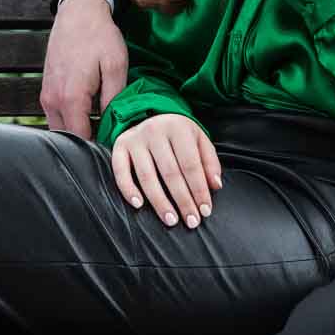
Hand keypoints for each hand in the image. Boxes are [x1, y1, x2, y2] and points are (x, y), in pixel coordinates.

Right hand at [40, 0, 127, 136]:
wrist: (78, 12)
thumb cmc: (99, 37)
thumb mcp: (116, 66)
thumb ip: (113, 100)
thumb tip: (113, 127)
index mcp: (71, 98)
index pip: (82, 140)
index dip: (100, 147)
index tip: (116, 145)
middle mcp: (53, 100)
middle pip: (69, 138)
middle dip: (89, 142)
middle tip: (111, 136)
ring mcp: (46, 95)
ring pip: (61, 128)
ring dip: (79, 130)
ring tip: (101, 124)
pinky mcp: (46, 90)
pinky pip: (56, 115)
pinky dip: (71, 120)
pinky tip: (90, 111)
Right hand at [111, 113, 222, 228]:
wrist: (149, 113)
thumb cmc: (178, 133)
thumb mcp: (199, 139)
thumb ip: (209, 162)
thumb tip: (215, 186)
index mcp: (178, 127)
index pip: (191, 164)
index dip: (199, 190)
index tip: (204, 211)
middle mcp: (155, 131)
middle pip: (170, 173)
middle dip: (182, 200)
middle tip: (191, 221)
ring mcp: (135, 139)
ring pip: (147, 176)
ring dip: (159, 202)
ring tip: (171, 219)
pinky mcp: (119, 146)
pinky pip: (120, 171)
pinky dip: (128, 190)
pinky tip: (138, 205)